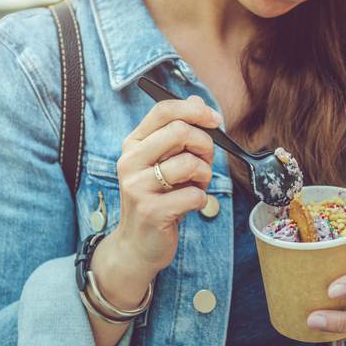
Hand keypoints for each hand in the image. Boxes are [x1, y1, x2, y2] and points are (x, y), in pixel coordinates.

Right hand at [113, 95, 221, 272]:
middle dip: (205, 146)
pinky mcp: (151, 211)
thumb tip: (196, 100)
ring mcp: (137, 187)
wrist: (137, 245)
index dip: (194, 110)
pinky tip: (190, 206)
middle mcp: (130, 162)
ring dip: (204, 176)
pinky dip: (201, 200)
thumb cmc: (157, 199)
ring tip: (196, 186)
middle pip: (180, 131)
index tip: (215, 120)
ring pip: (190, 163)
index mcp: (133, 145)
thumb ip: (177, 133)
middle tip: (206, 162)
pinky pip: (195, 195)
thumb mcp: (163, 163)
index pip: (163, 111)